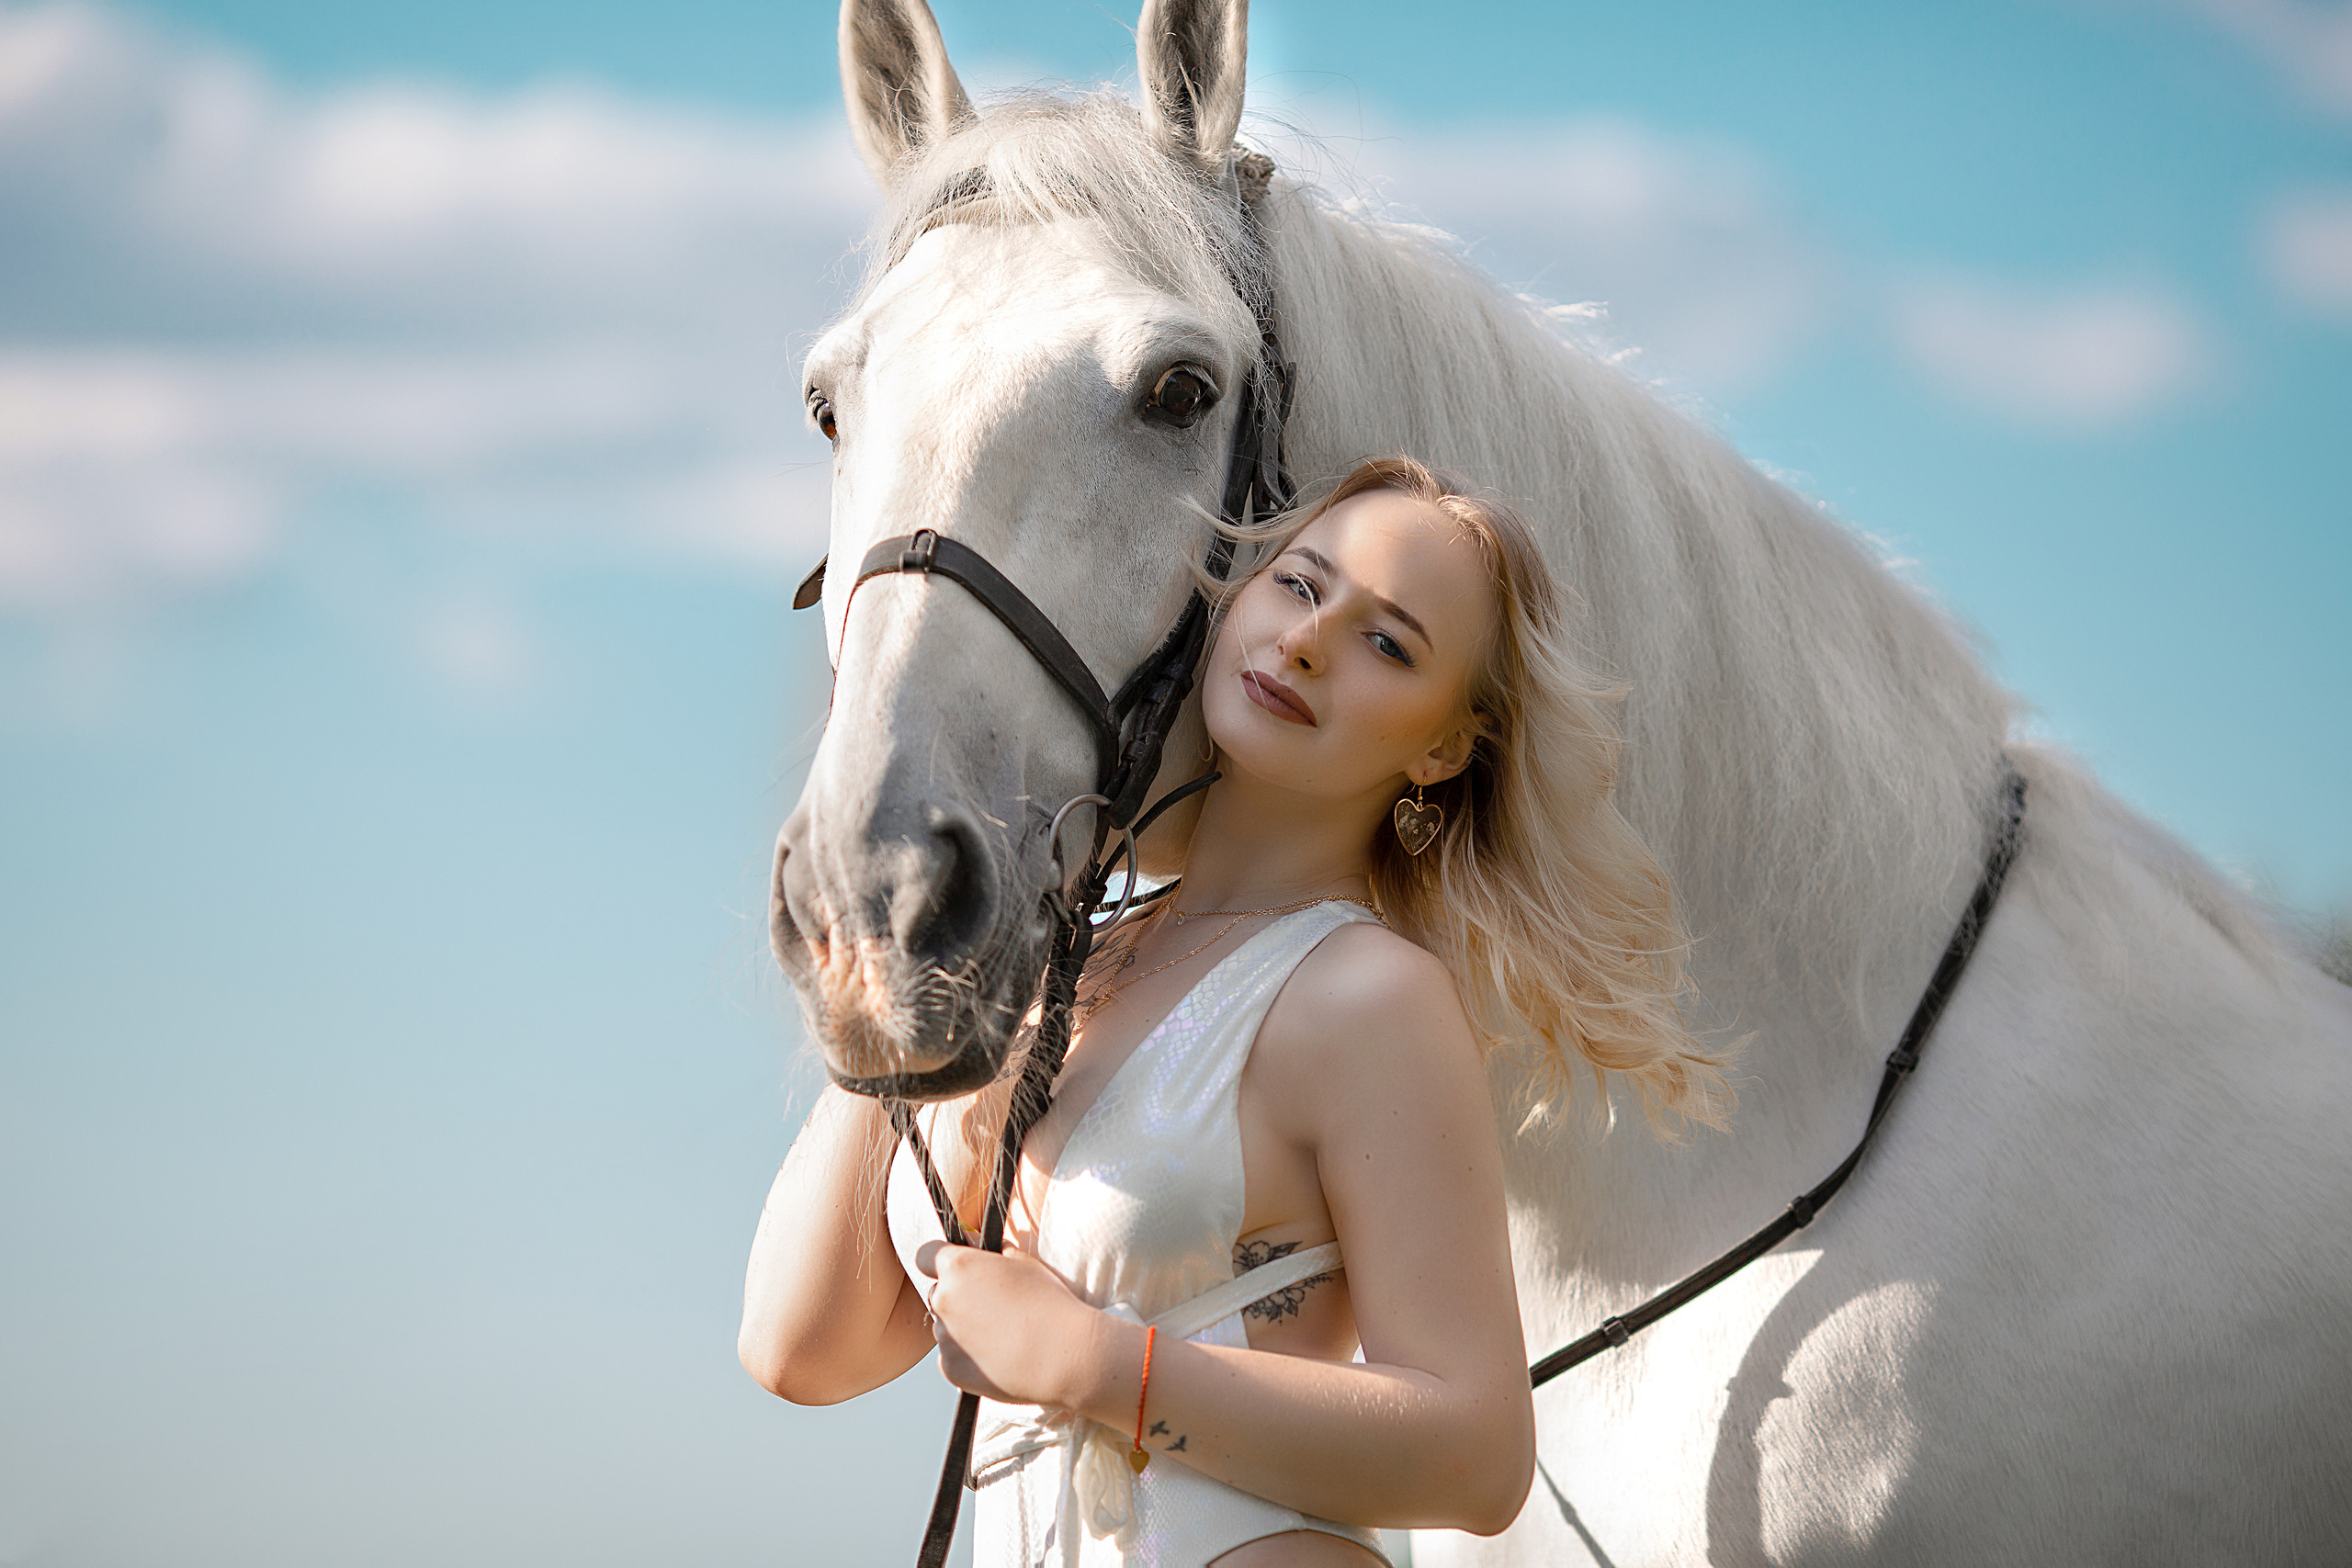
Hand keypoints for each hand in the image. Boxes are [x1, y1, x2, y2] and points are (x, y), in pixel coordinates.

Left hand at [919, 1242, 1107, 1407]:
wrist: (1064, 1356)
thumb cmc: (1049, 1303)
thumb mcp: (1024, 1263)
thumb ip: (992, 1253)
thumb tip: (976, 1247)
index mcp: (958, 1268)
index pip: (926, 1256)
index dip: (940, 1261)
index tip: (955, 1269)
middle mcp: (942, 1299)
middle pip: (937, 1293)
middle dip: (957, 1297)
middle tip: (990, 1307)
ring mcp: (944, 1337)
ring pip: (945, 1327)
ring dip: (963, 1328)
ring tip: (1001, 1336)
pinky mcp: (949, 1368)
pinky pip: (952, 1356)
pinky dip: (968, 1357)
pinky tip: (998, 1356)